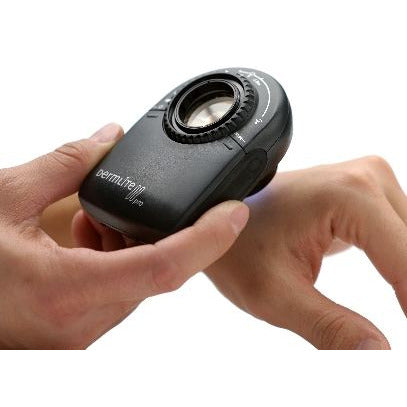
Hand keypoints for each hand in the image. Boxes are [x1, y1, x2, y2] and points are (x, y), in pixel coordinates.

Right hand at [0, 123, 248, 348]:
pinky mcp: (79, 325)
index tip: (234, 213)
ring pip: (141, 280)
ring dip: (134, 245)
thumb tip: (107, 137)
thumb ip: (66, 163)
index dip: (208, 239)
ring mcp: (82, 328)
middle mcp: (82, 318)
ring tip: (94, 222)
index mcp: (65, 289)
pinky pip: (122, 289)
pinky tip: (91, 240)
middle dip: (158, 232)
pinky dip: (120, 259)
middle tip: (127, 206)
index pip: (164, 268)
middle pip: (157, 271)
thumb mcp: (5, 196)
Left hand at [206, 156, 406, 348]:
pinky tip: (401, 295)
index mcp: (349, 195)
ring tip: (398, 313)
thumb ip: (331, 329)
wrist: (219, 218)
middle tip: (390, 348)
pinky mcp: (363, 195)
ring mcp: (366, 182)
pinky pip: (400, 233)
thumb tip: (382, 355)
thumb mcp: (276, 296)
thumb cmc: (237, 248)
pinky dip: (404, 267)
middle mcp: (366, 179)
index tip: (401, 349)